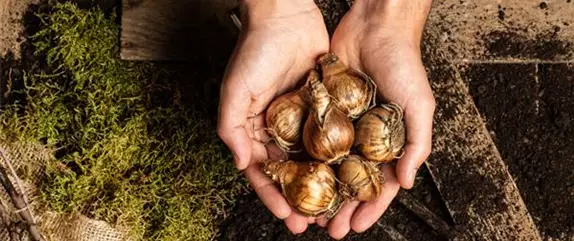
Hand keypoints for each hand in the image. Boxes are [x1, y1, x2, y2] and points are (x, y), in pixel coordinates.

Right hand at [217, 0, 328, 233]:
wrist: (286, 14)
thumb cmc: (255, 50)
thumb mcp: (235, 90)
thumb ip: (232, 129)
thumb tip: (242, 164)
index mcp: (254, 128)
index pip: (262, 171)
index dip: (273, 197)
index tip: (287, 218)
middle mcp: (277, 127)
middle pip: (290, 172)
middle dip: (300, 199)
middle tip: (314, 223)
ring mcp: (301, 118)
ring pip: (312, 159)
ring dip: (321, 184)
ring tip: (334, 207)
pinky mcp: (322, 105)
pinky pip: (329, 135)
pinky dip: (337, 156)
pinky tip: (348, 173)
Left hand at [317, 0, 434, 237]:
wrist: (375, 27)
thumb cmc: (404, 63)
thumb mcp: (419, 105)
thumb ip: (416, 144)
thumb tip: (405, 183)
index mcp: (390, 142)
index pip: (380, 184)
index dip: (368, 208)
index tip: (355, 226)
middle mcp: (364, 138)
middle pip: (349, 182)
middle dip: (339, 207)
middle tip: (326, 229)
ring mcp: (343, 126)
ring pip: (328, 166)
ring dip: (319, 190)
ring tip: (307, 210)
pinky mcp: (323, 110)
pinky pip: (312, 138)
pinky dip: (304, 158)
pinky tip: (295, 174)